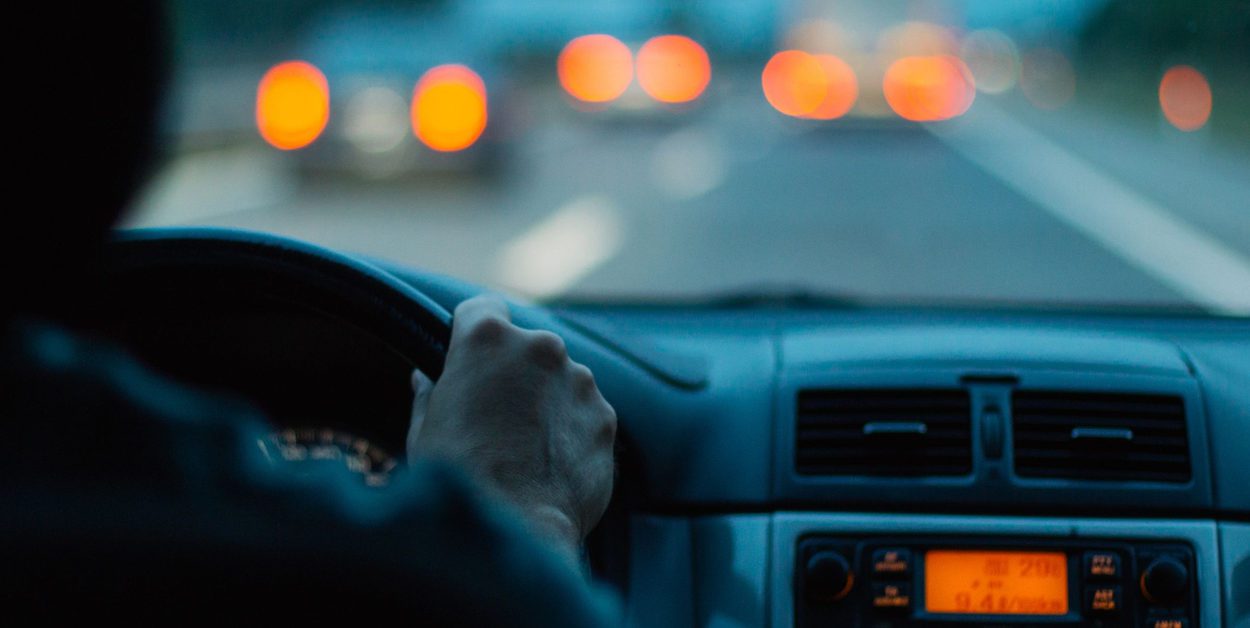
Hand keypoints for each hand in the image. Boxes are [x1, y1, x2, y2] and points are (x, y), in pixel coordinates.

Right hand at [407, 295, 615, 561]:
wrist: (516, 527)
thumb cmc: (459, 477)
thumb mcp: (424, 431)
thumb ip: (430, 394)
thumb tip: (424, 380)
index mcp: (487, 338)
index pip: (482, 309)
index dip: (473, 333)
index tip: (470, 358)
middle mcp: (540, 346)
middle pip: (527, 346)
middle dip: (515, 373)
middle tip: (496, 417)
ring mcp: (579, 379)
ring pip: (561, 379)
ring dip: (547, 402)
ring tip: (524, 450)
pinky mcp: (605, 415)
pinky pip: (584, 413)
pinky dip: (571, 431)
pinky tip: (551, 465)